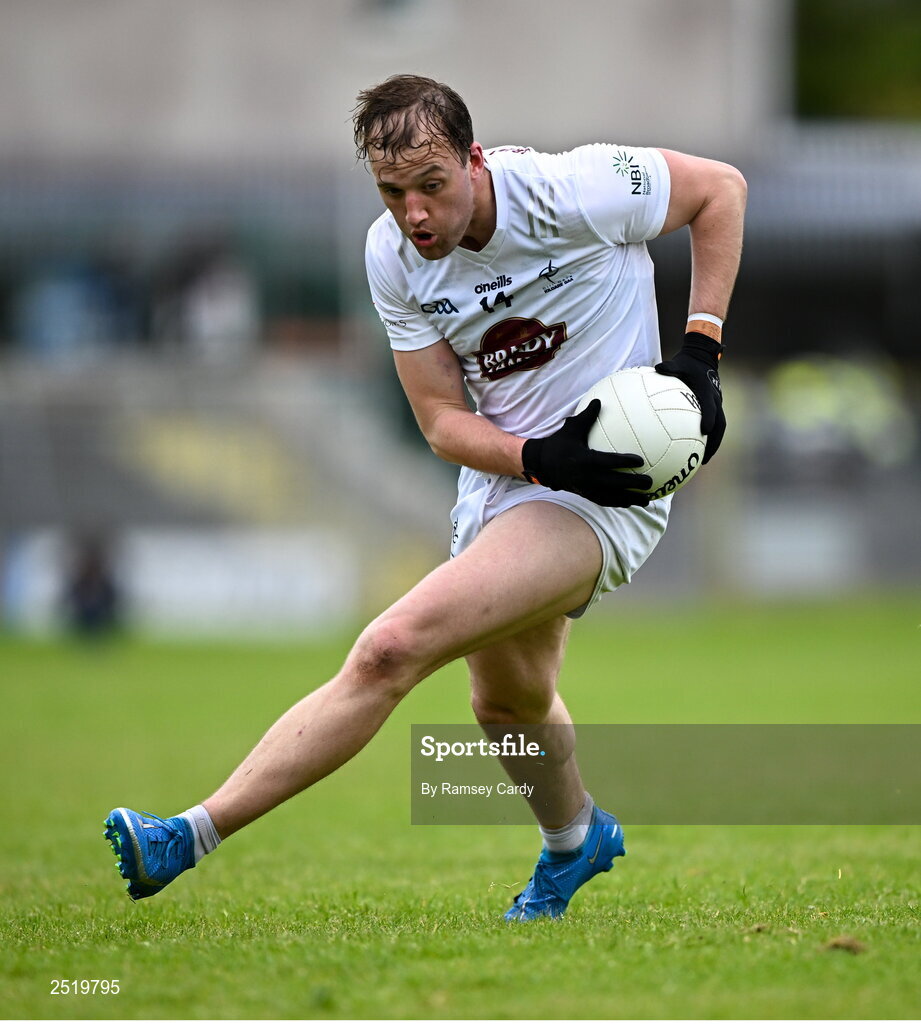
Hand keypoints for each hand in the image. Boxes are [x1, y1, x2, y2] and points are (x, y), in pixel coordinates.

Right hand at [521, 400, 651, 507]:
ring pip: (612, 497)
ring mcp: (586, 489)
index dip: (624, 462)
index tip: (640, 460)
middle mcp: (586, 477)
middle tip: (650, 482)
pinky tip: (633, 502)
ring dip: (630, 499)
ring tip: (647, 500)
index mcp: (584, 460)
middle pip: (614, 483)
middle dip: (633, 484)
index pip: (607, 462)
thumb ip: (587, 416)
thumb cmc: (560, 444)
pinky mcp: (586, 495)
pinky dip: (620, 503)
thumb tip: (599, 400)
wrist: (543, 465)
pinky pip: (605, 501)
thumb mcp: (572, 429)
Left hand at [655, 332, 724, 462]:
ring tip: (704, 460)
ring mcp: (716, 404)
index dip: (709, 418)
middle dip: (714, 441)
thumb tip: (658, 368)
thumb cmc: (687, 363)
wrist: (703, 358)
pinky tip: (696, 449)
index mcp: (706, 391)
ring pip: (720, 427)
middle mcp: (715, 399)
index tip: (705, 430)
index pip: (710, 407)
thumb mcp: (678, 363)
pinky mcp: (714, 407)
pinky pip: (714, 424)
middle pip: (720, 424)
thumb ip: (669, 367)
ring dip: (713, 444)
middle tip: (705, 457)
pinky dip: (709, 438)